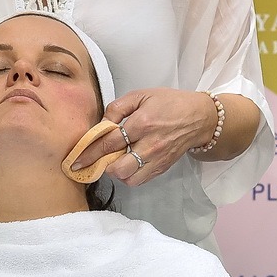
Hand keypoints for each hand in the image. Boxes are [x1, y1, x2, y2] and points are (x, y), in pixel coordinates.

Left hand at [71, 88, 215, 187]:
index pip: (110, 142)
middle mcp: (149, 144)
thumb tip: (102, 124)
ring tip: (115, 160)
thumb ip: (118, 107)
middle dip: (103, 165)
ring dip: (117, 172)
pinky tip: (128, 164)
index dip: (90, 152)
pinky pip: (140, 180)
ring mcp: (157, 159)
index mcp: (142, 123)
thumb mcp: (142, 95)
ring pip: (129, 178)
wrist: (199, 118)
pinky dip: (130, 176)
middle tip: (99, 158)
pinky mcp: (162, 167)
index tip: (76, 160)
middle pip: (118, 167)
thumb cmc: (170, 103)